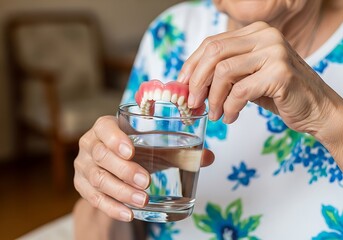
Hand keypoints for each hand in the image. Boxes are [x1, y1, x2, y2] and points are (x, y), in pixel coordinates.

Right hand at [74, 116, 214, 221]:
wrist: (114, 167)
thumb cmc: (136, 152)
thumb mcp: (154, 148)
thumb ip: (179, 151)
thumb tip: (208, 157)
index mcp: (105, 127)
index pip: (104, 128)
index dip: (115, 139)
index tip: (132, 151)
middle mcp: (90, 144)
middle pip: (101, 156)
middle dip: (124, 170)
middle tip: (146, 182)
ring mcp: (83, 166)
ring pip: (97, 178)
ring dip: (119, 191)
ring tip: (141, 200)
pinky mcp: (82, 186)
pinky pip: (93, 198)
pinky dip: (111, 207)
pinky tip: (128, 213)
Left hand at [178, 21, 342, 159]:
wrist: (315, 109)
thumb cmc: (279, 94)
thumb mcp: (247, 77)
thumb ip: (224, 74)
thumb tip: (191, 84)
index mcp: (255, 33)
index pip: (212, 43)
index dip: (192, 65)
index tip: (182, 85)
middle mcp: (265, 36)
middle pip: (214, 53)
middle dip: (197, 81)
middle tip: (193, 103)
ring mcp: (274, 52)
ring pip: (224, 72)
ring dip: (213, 99)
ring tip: (215, 114)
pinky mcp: (280, 73)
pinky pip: (240, 91)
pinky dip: (230, 108)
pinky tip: (230, 117)